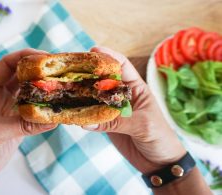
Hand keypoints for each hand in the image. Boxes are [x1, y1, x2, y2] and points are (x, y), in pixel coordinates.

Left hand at [0, 49, 56, 193]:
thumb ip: (19, 124)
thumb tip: (49, 119)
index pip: (7, 65)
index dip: (25, 57)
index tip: (45, 57)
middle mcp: (1, 98)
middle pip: (23, 77)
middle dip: (41, 72)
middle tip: (60, 71)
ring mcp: (10, 112)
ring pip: (31, 96)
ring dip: (46, 92)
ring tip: (63, 89)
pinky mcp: (17, 128)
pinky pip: (35, 116)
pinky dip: (47, 114)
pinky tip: (58, 114)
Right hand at [83, 47, 186, 173]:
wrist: (159, 162)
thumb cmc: (159, 138)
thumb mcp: (142, 125)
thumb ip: (116, 122)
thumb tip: (86, 121)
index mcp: (136, 88)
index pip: (122, 66)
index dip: (108, 56)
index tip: (92, 50)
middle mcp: (123, 95)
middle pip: (103, 80)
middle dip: (88, 73)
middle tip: (71, 70)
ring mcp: (113, 109)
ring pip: (95, 97)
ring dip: (82, 94)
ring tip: (66, 89)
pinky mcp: (107, 123)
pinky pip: (92, 116)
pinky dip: (82, 114)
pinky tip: (71, 113)